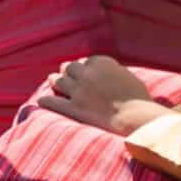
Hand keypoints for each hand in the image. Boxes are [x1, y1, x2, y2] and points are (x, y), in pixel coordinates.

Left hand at [38, 56, 174, 135]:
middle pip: (70, 67)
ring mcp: (79, 91)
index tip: (84, 70)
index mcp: (103, 63)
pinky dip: (46, 101)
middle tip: (64, 72)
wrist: (136, 119)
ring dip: (54, 80)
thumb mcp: (130, 78)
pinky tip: (41, 101)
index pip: (87, 60)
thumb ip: (115, 72)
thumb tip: (109, 73)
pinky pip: (53, 103)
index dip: (85, 66)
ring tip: (51, 80)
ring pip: (59, 81)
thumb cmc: (140, 101)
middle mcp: (88, 74)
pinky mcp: (73, 109)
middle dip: (68, 70)